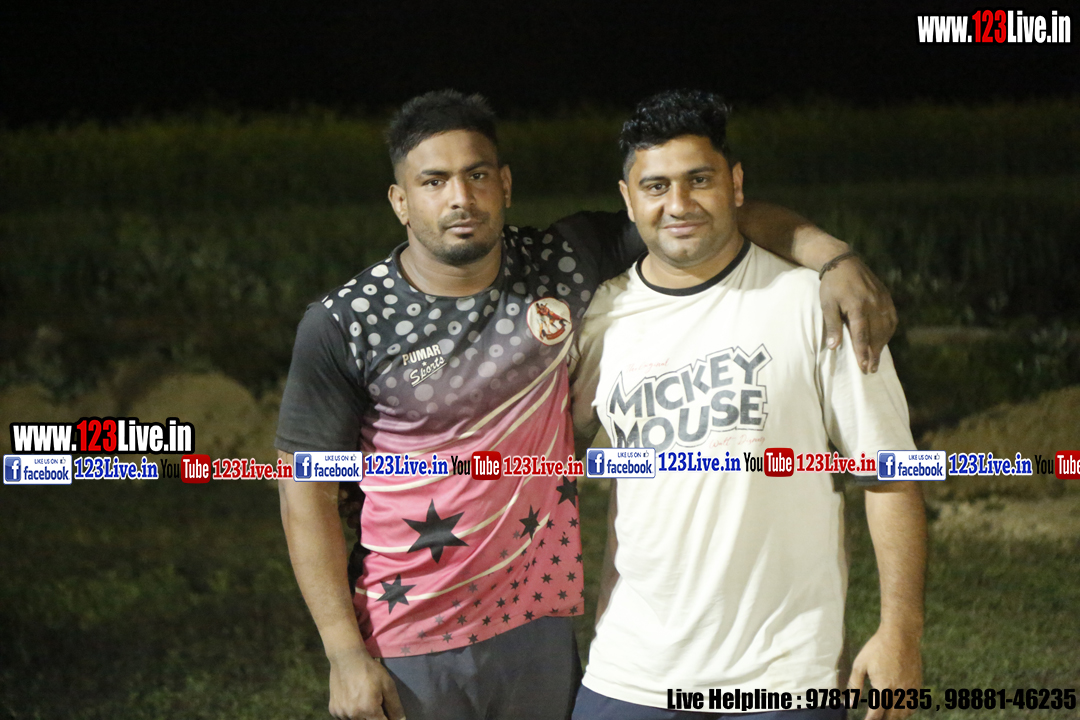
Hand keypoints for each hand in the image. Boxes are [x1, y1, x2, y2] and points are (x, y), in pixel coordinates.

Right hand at [328, 647, 405, 719]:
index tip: (386, 713)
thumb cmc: (370, 670)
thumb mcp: (387, 685)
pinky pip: (345, 718)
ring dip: (362, 716)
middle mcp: (354, 715)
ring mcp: (341, 714)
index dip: (387, 719)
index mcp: (369, 710)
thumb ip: (395, 706)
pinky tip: (353, 701)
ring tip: (363, 700)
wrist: (346, 659)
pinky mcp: (333, 710)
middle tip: (375, 703)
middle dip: (374, 717)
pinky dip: (351, 714)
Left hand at [819, 255, 896, 372]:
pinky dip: (888, 332)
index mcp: (857, 305)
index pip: (861, 335)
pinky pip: (892, 318)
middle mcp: (873, 303)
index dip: (862, 352)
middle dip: (873, 353)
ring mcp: (882, 300)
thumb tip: (834, 347)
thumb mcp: (827, 304)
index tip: (863, 367)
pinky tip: (883, 341)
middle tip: (871, 369)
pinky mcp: (886, 297)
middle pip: (876, 334)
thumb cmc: (831, 285)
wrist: (844, 262)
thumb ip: (832, 326)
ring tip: (876, 359)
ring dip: (882, 345)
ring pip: (886, 328)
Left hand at [847, 627, 921, 719]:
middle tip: (875, 718)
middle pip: (892, 716)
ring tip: (885, 715)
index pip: (877, 713)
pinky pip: (913, 705)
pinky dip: (906, 711)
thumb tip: (849, 703)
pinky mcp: (917, 685)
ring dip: (895, 717)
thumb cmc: (877, 648)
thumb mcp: (860, 664)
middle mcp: (899, 691)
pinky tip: (898, 709)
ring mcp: (910, 689)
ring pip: (905, 713)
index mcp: (884, 687)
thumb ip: (854, 685)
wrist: (901, 635)